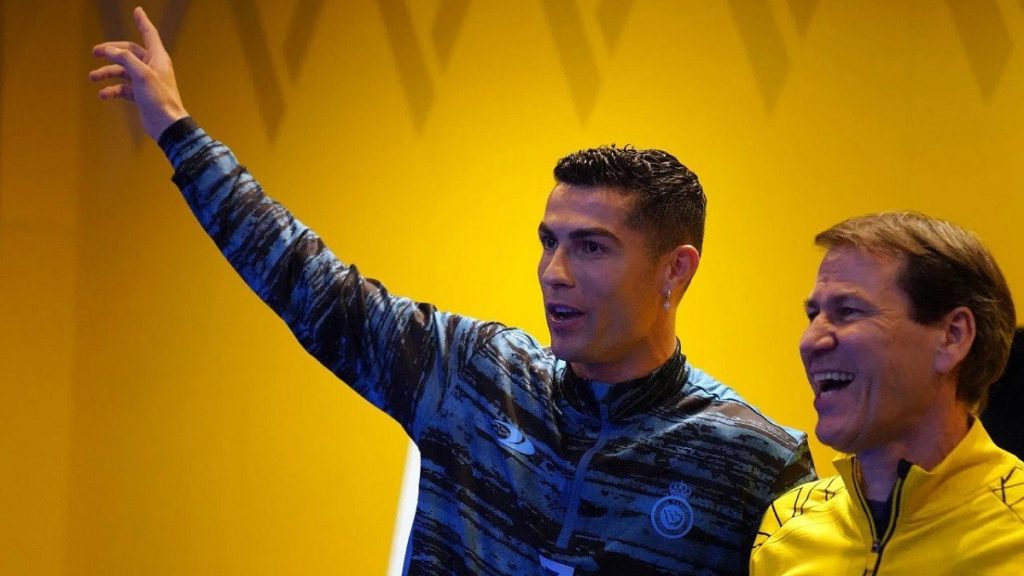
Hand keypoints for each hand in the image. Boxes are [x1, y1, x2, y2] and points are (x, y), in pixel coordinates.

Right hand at [90, 6, 188, 140]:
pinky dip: (113, 90)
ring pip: (123, 71)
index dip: (142, 22)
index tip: (137, 11)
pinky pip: (123, 88)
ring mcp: (146, 81)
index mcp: (157, 58)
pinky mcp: (141, 95)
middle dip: (111, 52)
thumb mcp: (142, 75)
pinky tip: (104, 95)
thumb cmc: (159, 98)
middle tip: (95, 52)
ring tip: (93, 77)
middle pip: (129, 53)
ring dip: (107, 73)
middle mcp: (152, 67)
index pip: (149, 34)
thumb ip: (125, 59)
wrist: (166, 124)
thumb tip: (110, 50)